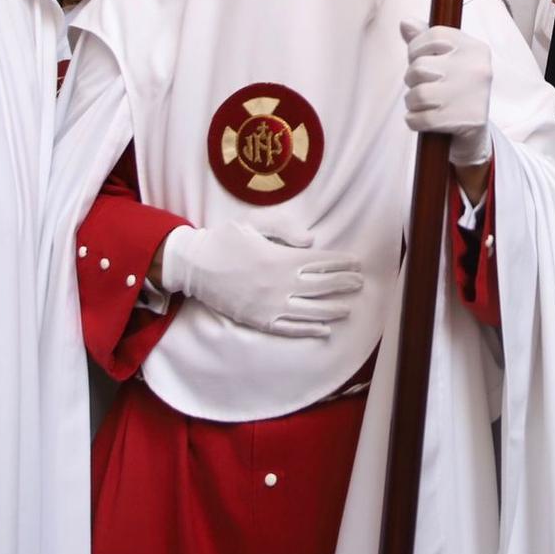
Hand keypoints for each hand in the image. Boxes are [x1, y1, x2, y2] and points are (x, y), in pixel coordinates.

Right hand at [158, 222, 361, 339]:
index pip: (321, 262)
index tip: (356, 262)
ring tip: (349, 307)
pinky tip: (325, 330)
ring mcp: (271, 305)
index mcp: (281, 259)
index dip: (341, 263)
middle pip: (322, 286)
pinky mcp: (260, 321)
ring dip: (333, 309)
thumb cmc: (225, 240)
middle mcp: (280, 284)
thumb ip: (285, 229)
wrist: (194, 265)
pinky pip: (290, 328)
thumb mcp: (254, 224)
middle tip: (360, 283)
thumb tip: (312, 240)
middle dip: (344, 284)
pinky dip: (309, 330)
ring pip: (311, 311)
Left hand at [400, 22, 493, 181]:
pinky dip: (414, 121)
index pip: (433, 35)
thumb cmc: (455, 87)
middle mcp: (477, 69)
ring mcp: (470, 95)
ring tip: (423, 104)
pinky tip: (424, 119)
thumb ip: (425, 39)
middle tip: (424, 86)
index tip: (420, 59)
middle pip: (420, 67)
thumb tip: (404, 22)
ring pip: (417, 94)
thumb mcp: (447, 59)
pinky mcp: (463, 120)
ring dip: (412, 102)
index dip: (417, 48)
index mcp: (476, 48)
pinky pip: (418, 118)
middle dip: (412, 79)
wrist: (474, 130)